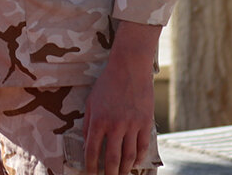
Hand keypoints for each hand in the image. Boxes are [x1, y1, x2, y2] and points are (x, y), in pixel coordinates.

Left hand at [83, 21, 160, 174]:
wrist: (129, 68)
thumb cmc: (107, 84)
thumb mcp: (91, 102)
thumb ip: (88, 124)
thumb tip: (87, 144)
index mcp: (98, 120)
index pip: (92, 151)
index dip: (90, 166)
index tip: (90, 174)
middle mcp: (115, 125)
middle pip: (111, 158)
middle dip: (109, 173)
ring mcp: (131, 125)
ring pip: (128, 156)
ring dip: (124, 169)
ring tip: (120, 174)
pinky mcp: (145, 122)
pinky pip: (142, 146)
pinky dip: (138, 157)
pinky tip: (134, 163)